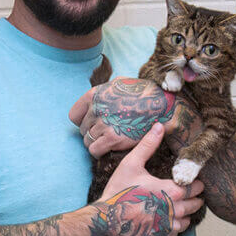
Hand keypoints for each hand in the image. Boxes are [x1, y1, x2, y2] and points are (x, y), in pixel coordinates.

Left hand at [69, 78, 187, 157]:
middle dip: (93, 132)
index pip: (74, 115)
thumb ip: (103, 91)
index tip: (92, 124)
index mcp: (95, 95)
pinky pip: (94, 150)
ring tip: (109, 141)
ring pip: (87, 141)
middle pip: (83, 130)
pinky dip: (100, 152)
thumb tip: (93, 99)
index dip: (83, 121)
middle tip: (107, 132)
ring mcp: (103, 124)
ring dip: (97, 143)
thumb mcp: (119, 83)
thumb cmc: (142, 93)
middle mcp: (96, 109)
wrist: (161, 105)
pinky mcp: (112, 139)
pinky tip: (109, 149)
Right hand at [95, 123, 203, 235]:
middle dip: (195, 198)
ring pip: (187, 221)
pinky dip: (175, 227)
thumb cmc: (118, 192)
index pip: (194, 187)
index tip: (195, 180)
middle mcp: (174, 211)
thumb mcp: (131, 164)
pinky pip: (176, 234)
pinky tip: (168, 220)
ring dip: (186, 213)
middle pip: (195, 204)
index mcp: (170, 191)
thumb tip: (159, 126)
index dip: (196, 183)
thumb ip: (148, 145)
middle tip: (191, 192)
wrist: (105, 223)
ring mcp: (168, 228)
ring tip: (181, 206)